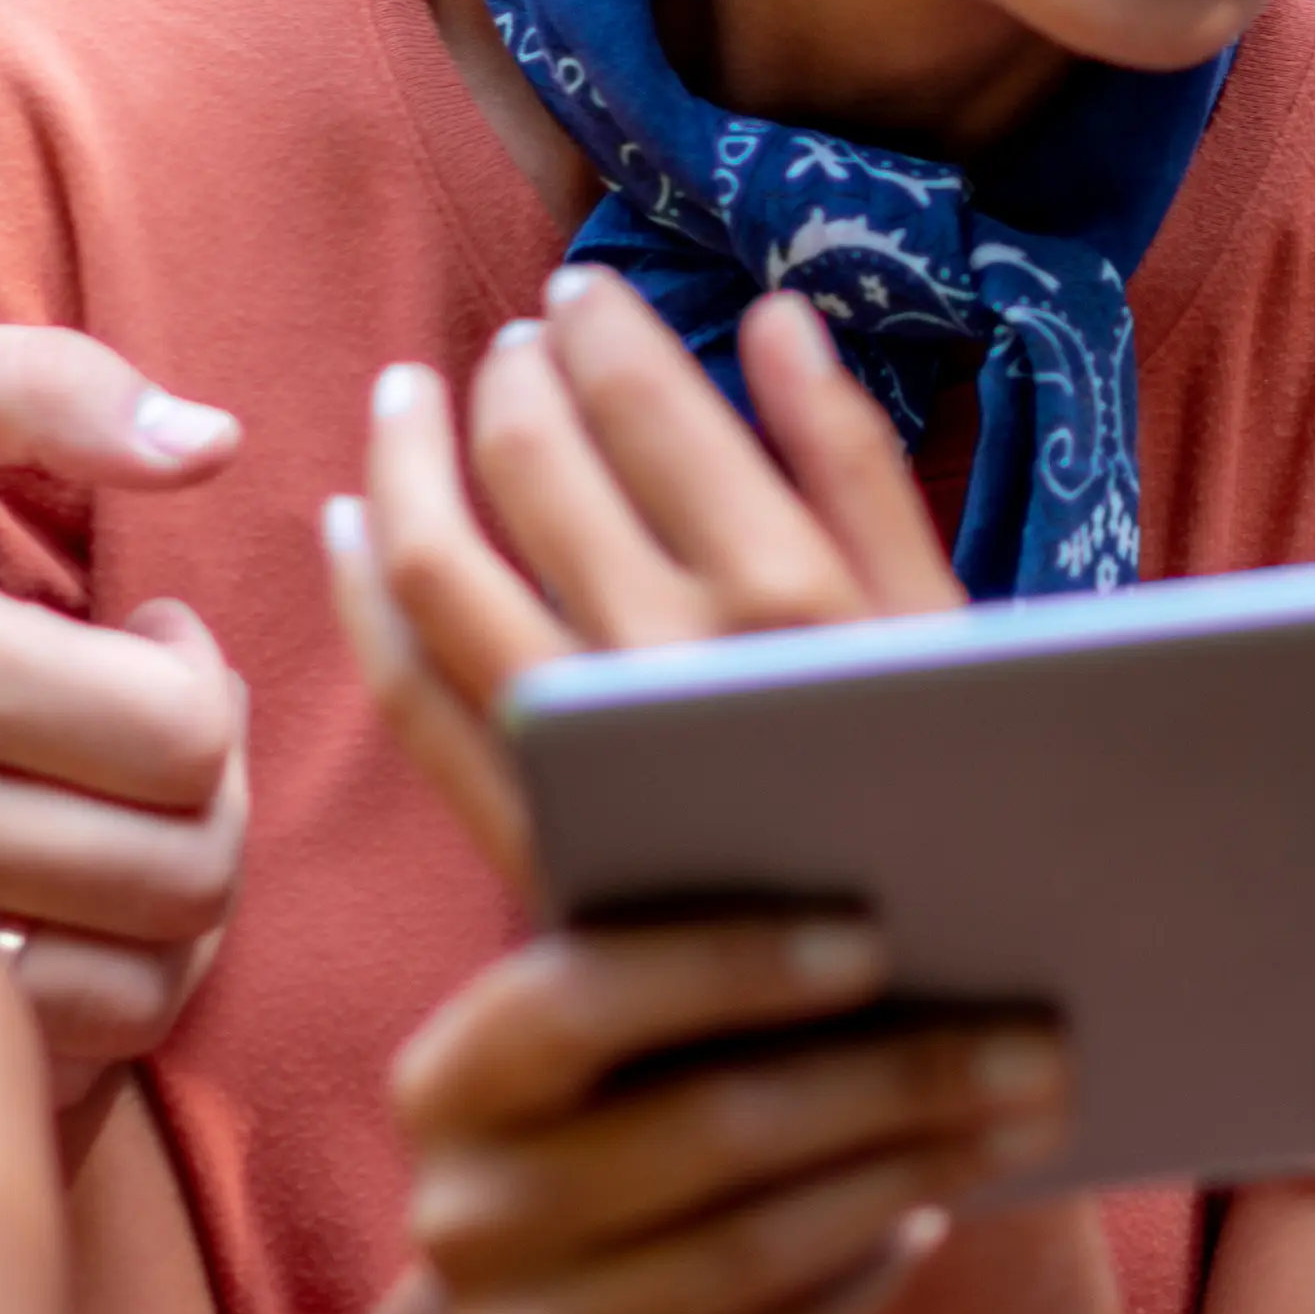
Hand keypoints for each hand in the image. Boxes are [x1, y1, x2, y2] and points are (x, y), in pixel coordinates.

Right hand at [0, 327, 254, 1083]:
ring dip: (176, 896)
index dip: (203, 678)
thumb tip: (216, 444)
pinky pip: (56, 1047)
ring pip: (138, 985)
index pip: (175, 737)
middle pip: (179, 873)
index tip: (146, 634)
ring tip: (120, 807)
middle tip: (148, 722)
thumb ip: (44, 386)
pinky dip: (107, 985)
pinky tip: (69, 890)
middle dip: (211, 790)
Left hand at [322, 263, 959, 879]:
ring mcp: (578, 753)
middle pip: (531, 467)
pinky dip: (362, 595)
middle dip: (507, 377)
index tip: (585, 291)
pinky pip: (406, 690)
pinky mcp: (524, 832)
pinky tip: (352, 529)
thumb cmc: (962, 803)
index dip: (600, 329)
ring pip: (436, 563)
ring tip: (409, 398)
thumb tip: (775, 315)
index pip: (646, 406)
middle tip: (514, 342)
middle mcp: (664, 663)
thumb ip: (856, 464)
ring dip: (407, 459)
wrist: (917, 1022)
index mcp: (786, 596)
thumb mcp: (946, 625)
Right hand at [391, 912, 1066, 1313]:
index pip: (578, 1001)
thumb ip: (687, 965)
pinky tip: (929, 1219)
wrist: (542, 1310)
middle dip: (885, 1082)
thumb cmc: (619, 1115)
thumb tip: (881, 906)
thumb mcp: (617, 1041)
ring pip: (744, 1254)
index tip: (876, 942)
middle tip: (1034, 1047)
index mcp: (448, 1078)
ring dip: (901, 1178)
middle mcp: (461, 1214)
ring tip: (1018, 1126)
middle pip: (701, 1131)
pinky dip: (855, 1284)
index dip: (723, 965)